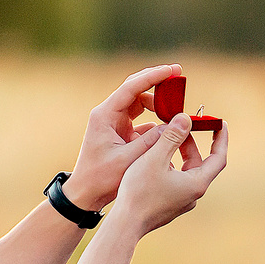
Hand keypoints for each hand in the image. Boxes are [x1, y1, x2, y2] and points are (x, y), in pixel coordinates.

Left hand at [63, 62, 181, 208]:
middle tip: (178, 74)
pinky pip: (142, 119)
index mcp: (105, 116)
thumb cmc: (100, 178)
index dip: (153, 76)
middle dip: (157, 81)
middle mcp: (108, 114)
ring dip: (158, 103)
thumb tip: (173, 125)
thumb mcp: (128, 160)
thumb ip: (151, 142)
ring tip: (177, 108)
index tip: (173, 70)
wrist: (86, 193)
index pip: (131, 88)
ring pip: (140, 103)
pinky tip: (169, 127)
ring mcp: (115, 122)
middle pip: (135, 89)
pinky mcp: (121, 132)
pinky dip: (156, 121)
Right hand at [108, 116, 227, 236]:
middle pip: (200, 163)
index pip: (219, 157)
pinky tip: (154, 161)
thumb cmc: (139, 193)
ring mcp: (181, 201)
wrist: (125, 225)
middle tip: (181, 126)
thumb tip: (185, 119)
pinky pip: (176, 180)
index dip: (221, 139)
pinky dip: (170, 166)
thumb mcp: (155, 158)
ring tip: (164, 140)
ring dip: (179, 154)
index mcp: (197, 183)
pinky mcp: (169, 205)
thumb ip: (171, 137)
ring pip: (186, 172)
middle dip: (191, 143)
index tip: (220, 123)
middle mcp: (193, 194)